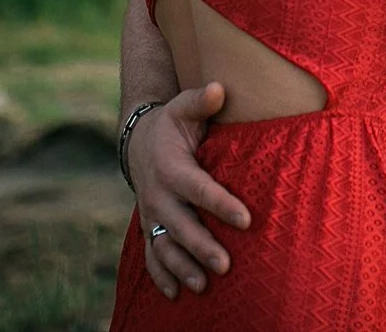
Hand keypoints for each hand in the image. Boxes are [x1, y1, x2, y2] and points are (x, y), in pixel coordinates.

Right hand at [131, 84, 252, 297]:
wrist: (138, 143)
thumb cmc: (172, 124)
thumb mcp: (182, 107)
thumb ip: (201, 100)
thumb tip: (219, 89)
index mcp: (172, 168)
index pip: (199, 189)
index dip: (221, 204)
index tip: (246, 219)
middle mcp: (159, 196)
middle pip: (182, 225)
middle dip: (202, 247)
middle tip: (226, 264)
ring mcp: (152, 216)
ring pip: (165, 247)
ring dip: (182, 268)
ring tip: (204, 285)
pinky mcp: (150, 228)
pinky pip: (151, 256)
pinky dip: (161, 276)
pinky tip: (175, 296)